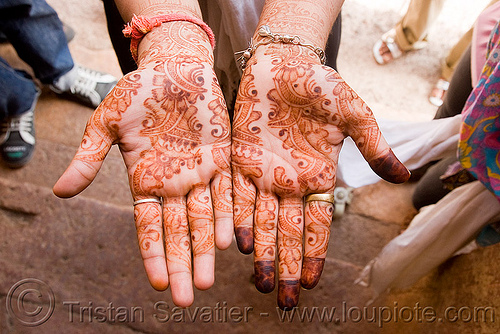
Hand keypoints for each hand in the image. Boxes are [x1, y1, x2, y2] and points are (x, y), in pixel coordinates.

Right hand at [53, 22, 231, 306]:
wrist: (175, 68)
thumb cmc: (139, 91)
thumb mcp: (107, 122)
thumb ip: (88, 158)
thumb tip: (59, 193)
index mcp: (146, 180)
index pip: (149, 227)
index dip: (153, 255)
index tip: (159, 283)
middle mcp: (175, 184)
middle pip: (178, 232)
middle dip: (182, 264)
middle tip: (187, 298)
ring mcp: (200, 173)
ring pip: (204, 219)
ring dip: (206, 250)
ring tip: (208, 280)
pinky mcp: (222, 158)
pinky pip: (227, 191)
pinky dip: (228, 215)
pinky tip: (229, 240)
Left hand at [231, 45, 409, 308]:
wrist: (283, 62)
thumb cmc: (321, 85)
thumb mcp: (353, 115)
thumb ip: (373, 147)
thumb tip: (404, 177)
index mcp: (318, 176)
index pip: (317, 225)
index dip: (314, 254)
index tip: (313, 282)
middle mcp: (290, 182)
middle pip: (288, 232)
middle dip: (286, 265)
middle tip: (283, 300)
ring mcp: (264, 173)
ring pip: (261, 221)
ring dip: (262, 252)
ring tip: (260, 283)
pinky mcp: (241, 160)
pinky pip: (238, 195)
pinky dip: (238, 219)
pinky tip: (239, 245)